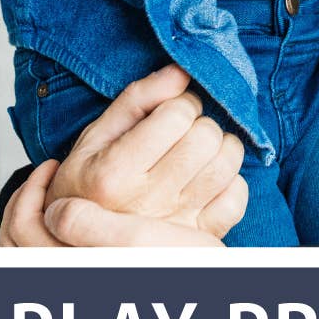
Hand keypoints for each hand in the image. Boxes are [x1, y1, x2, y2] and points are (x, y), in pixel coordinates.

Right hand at [0, 67, 246, 246]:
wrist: (82, 246)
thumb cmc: (86, 186)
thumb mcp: (94, 138)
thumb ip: (136, 100)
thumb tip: (180, 72)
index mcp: (114, 173)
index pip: (177, 114)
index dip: (181, 103)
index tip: (171, 111)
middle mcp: (148, 200)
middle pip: (206, 137)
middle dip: (201, 124)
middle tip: (185, 131)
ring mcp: (176, 222)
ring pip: (227, 164)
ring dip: (221, 147)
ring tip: (200, 151)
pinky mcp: (198, 237)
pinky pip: (236, 199)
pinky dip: (231, 183)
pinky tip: (209, 180)